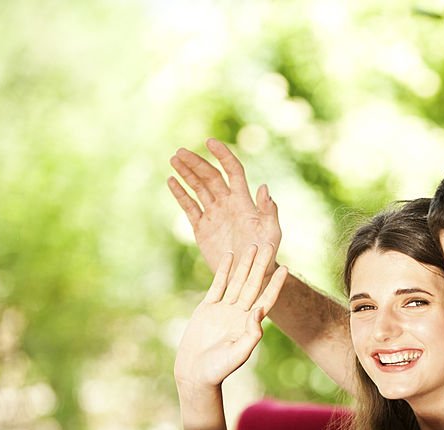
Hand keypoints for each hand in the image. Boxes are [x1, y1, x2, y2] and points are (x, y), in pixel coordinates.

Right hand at [168, 139, 281, 273]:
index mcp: (244, 201)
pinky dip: (180, 194)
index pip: (232, 171)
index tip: (210, 142)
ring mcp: (214, 214)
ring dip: (186, 174)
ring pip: (198, 188)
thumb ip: (268, 210)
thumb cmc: (266, 253)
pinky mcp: (202, 228)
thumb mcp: (272, 232)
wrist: (250, 273)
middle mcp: (228, 204)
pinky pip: (190, 207)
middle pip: (210, 177)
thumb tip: (264, 188)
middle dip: (196, 163)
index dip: (222, 156)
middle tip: (180, 152)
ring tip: (173, 159)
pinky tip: (171, 181)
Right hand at [174, 243, 287, 390]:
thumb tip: (260, 310)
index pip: (267, 299)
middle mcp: (239, 313)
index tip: (285, 268)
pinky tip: (229, 256)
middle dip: (261, 266)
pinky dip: (223, 271)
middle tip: (269, 245)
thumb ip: (252, 333)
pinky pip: (218, 285)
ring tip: (252, 246)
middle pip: (253, 284)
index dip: (275, 284)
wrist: (196, 373)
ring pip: (237, 281)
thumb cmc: (220, 369)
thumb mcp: (240, 353)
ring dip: (245, 264)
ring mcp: (224, 309)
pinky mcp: (207, 308)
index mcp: (250, 324)